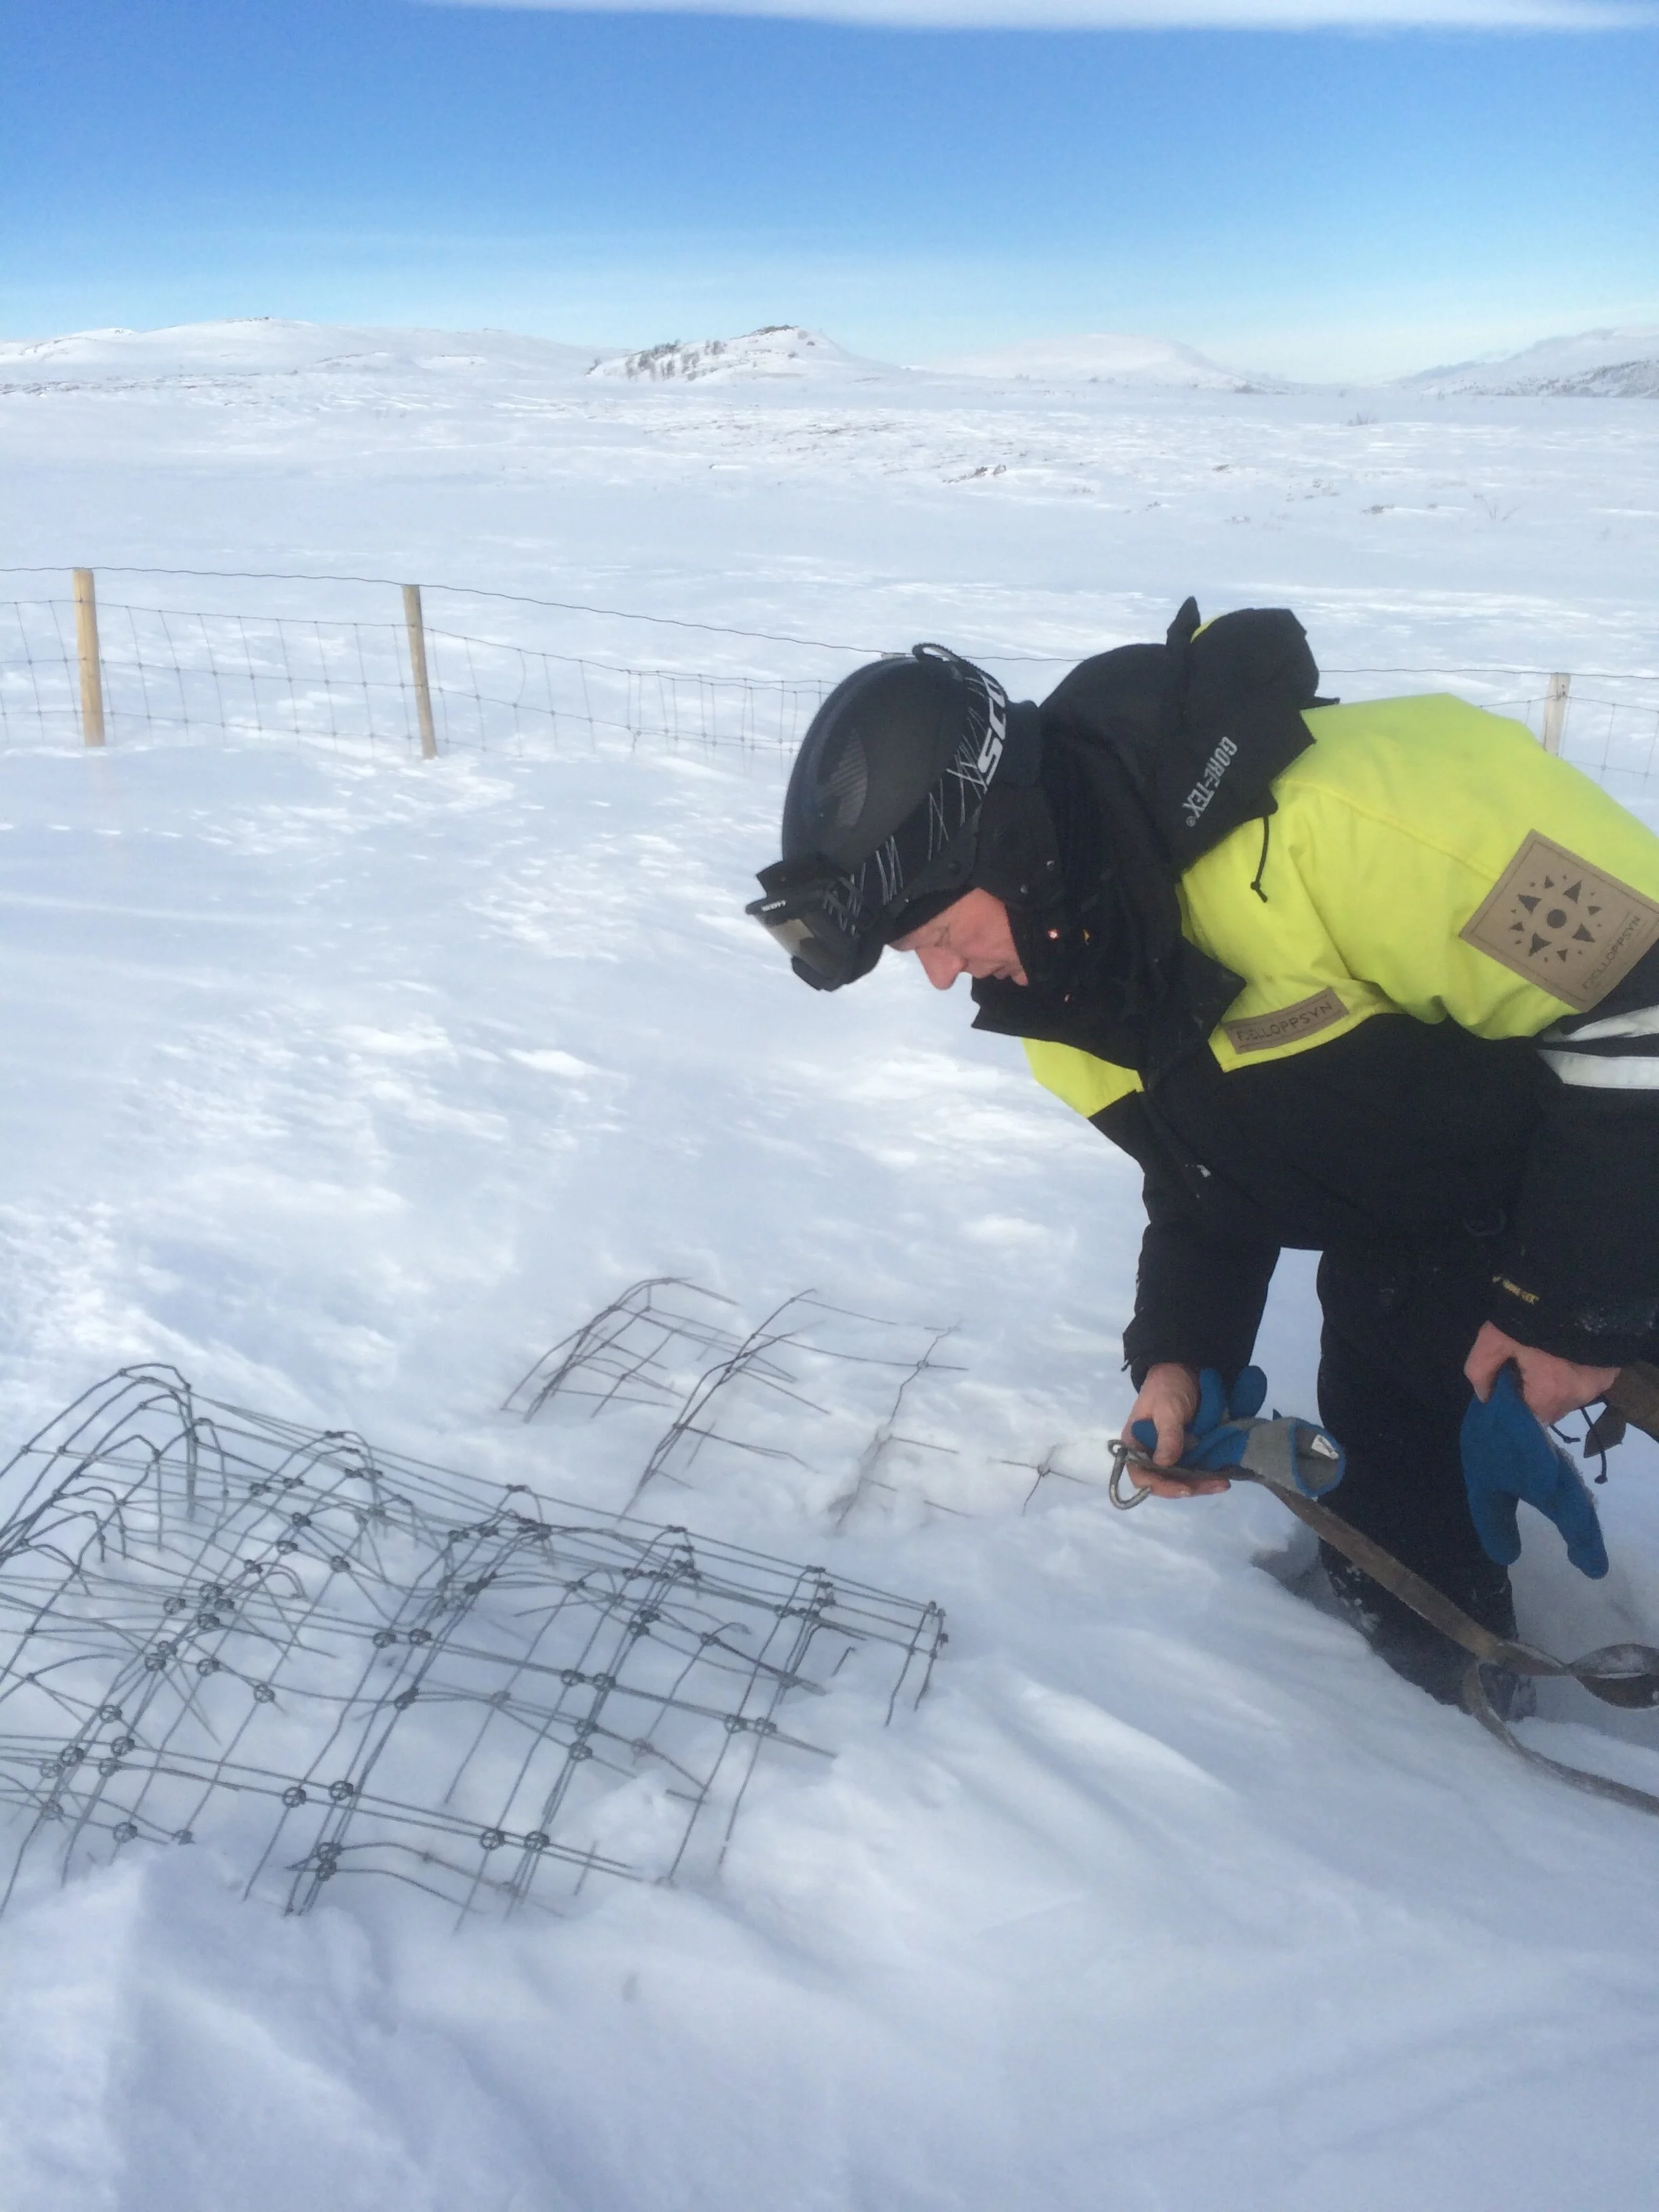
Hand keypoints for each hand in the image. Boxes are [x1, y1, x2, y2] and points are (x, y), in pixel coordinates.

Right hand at [1122, 1362, 1228, 1497]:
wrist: (1186, 1368)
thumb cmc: (1168, 1386)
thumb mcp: (1167, 1408)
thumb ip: (1167, 1435)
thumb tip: (1163, 1463)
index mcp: (1136, 1444)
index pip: (1140, 1474)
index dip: (1159, 1486)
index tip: (1184, 1488)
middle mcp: (1151, 1453)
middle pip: (1164, 1481)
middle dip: (1189, 1487)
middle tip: (1215, 1484)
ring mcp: (1170, 1453)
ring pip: (1182, 1479)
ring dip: (1202, 1484)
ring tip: (1224, 1483)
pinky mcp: (1187, 1451)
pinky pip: (1195, 1469)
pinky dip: (1208, 1475)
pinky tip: (1224, 1476)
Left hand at [1464, 1321, 1618, 1427]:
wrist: (1577, 1286)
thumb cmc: (1528, 1315)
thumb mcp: (1493, 1338)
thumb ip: (1481, 1370)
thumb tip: (1485, 1395)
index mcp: (1549, 1394)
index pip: (1528, 1419)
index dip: (1515, 1404)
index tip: (1507, 1385)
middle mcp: (1578, 1396)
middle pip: (1550, 1407)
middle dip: (1535, 1393)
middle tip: (1524, 1365)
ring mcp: (1598, 1383)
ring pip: (1568, 1394)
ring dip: (1555, 1382)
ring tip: (1545, 1356)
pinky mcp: (1611, 1370)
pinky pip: (1586, 1380)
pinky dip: (1574, 1372)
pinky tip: (1564, 1352)